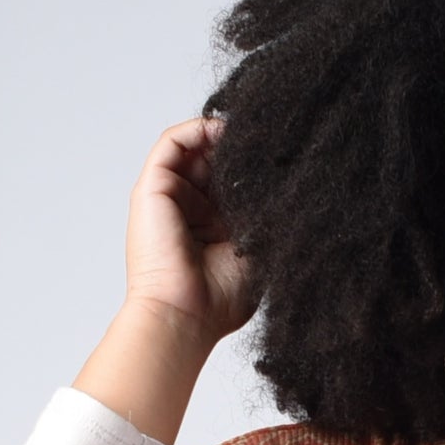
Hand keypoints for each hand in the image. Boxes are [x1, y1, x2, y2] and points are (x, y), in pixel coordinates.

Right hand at [74, 119, 257, 443]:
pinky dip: (196, 128)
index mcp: (211, 227)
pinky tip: (224, 127)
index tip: (281, 156)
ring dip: (219, 134)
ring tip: (250, 128)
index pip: (230, 184)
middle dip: (239, 148)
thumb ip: (267, 223)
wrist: (185, 317)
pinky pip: (172, 142)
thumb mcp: (258, 255)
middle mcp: (188, 210)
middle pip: (211, 161)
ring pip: (192, 148)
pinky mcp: (151, 188)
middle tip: (269, 136)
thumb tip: (294, 194)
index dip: (252, 168)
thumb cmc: (219, 302)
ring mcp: (167, 197)